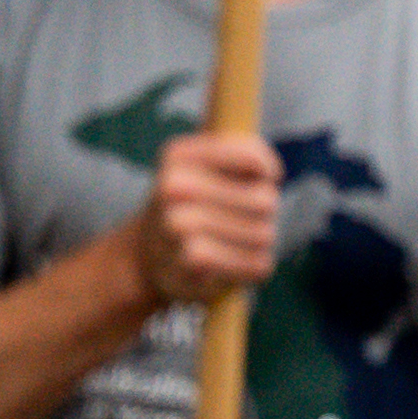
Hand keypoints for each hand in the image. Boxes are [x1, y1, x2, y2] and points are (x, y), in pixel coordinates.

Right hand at [129, 132, 280, 310]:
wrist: (149, 255)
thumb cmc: (194, 203)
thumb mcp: (207, 166)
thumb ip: (242, 152)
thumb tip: (268, 169)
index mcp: (178, 155)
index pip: (253, 157)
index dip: (268, 172)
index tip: (261, 178)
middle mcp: (173, 187)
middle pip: (265, 200)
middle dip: (263, 213)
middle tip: (239, 218)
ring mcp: (177, 225)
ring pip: (262, 234)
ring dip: (257, 242)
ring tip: (232, 241)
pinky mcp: (191, 261)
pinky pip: (255, 263)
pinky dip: (252, 267)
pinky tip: (229, 263)